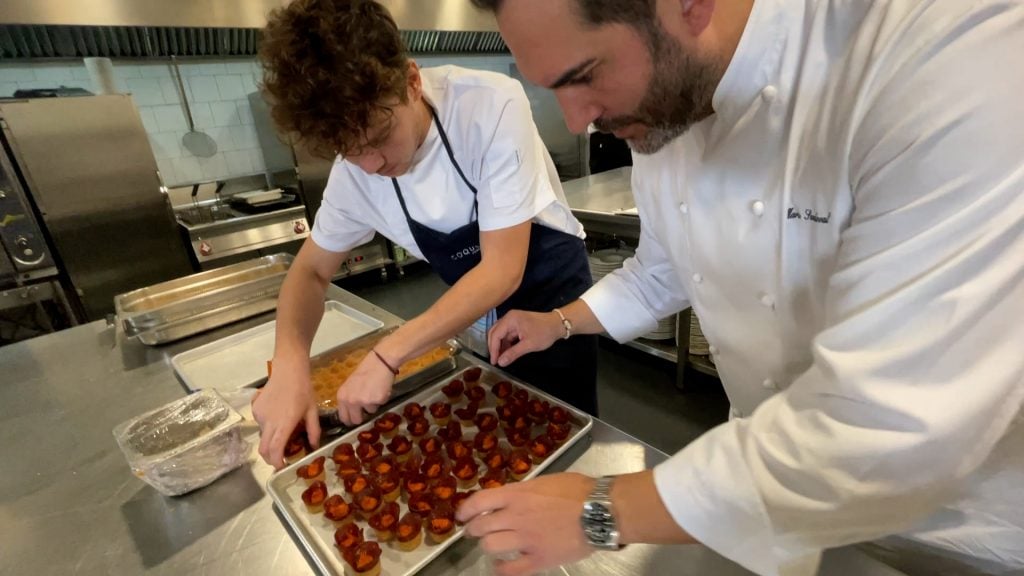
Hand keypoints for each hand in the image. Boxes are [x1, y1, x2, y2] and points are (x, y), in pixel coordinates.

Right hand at [252, 357, 320, 469]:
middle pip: (263, 449)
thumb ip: (313, 430)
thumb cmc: (303, 389)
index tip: (282, 467)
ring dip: (271, 440)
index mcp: (284, 424)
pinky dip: (268, 427)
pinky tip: (277, 416)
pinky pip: (260, 424)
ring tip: (283, 431)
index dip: (276, 462)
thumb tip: (314, 446)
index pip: (275, 450)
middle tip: (281, 458)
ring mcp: (259, 415)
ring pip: (262, 436)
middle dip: (270, 458)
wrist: (288, 369)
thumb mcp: (312, 410)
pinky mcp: (255, 409)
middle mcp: (268, 422)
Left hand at [335, 350, 395, 425]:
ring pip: (370, 411)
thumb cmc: (365, 371)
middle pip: (356, 420)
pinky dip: (382, 399)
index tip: (354, 420)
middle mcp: (351, 401)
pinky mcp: (377, 401)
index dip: (350, 420)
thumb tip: (351, 413)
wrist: (379, 363)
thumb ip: (349, 399)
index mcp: (342, 397)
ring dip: (373, 404)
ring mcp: (364, 402)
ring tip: (375, 390)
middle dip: (362, 418)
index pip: (343, 417)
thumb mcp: (350, 385)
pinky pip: (380, 405)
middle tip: (366, 410)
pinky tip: (381, 388)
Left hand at [458, 473, 595, 575]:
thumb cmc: (578, 491)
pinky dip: (501, 569)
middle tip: (476, 531)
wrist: (601, 511)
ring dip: (487, 545)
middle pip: (480, 527)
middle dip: (473, 529)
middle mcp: (516, 517)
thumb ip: (525, 491)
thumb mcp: (546, 481)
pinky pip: (511, 569)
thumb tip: (512, 498)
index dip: (465, 510)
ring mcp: (526, 539)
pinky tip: (501, 566)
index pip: (479, 502)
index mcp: (518, 495)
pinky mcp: (539, 559)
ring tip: (490, 545)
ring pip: (490, 546)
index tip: (462, 515)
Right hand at [487, 310, 562, 366]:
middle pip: (494, 332)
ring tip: (501, 358)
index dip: (493, 349)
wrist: (558, 324)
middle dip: (494, 347)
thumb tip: (500, 362)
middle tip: (495, 361)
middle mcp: (509, 318)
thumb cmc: (545, 333)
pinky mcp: (517, 324)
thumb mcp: (529, 345)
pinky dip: (506, 344)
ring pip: (500, 334)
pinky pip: (507, 334)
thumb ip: (513, 353)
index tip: (494, 362)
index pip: (495, 334)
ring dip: (499, 346)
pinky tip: (507, 352)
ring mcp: (513, 320)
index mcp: (510, 319)